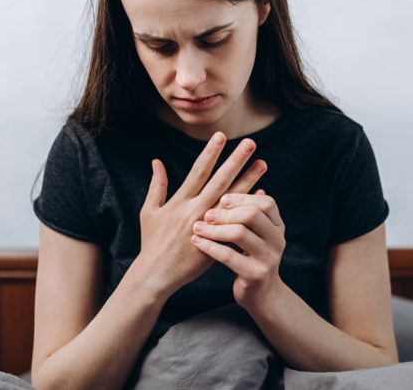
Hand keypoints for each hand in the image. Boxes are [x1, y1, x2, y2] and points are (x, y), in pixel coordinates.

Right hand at [137, 132, 267, 297]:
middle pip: (220, 181)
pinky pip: (238, 221)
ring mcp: (209, 226)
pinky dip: (249, 207)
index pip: (198, 171)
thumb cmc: (152, 242)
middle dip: (236, 161)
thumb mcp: (149, 212)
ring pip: (233, 199)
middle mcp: (196, 210)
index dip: (210, 153)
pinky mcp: (218, 241)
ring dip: (249, 180)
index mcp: (180, 202)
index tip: (221, 136)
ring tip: (263, 164)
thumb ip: (157, 186)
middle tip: (251, 144)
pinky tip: (262, 195)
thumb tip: (156, 162)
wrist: (157, 275)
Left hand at [190, 189, 286, 309]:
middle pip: (252, 214)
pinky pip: (229, 256)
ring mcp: (268, 258)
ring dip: (214, 229)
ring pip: (239, 233)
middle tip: (206, 214)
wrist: (261, 295)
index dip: (243, 197)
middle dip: (226, 212)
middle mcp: (277, 240)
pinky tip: (196, 242)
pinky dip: (210, 247)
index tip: (222, 198)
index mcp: (277, 226)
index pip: (266, 202)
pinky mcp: (255, 274)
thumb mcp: (256, 235)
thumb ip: (253, 214)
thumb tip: (252, 185)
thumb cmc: (252, 258)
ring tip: (197, 227)